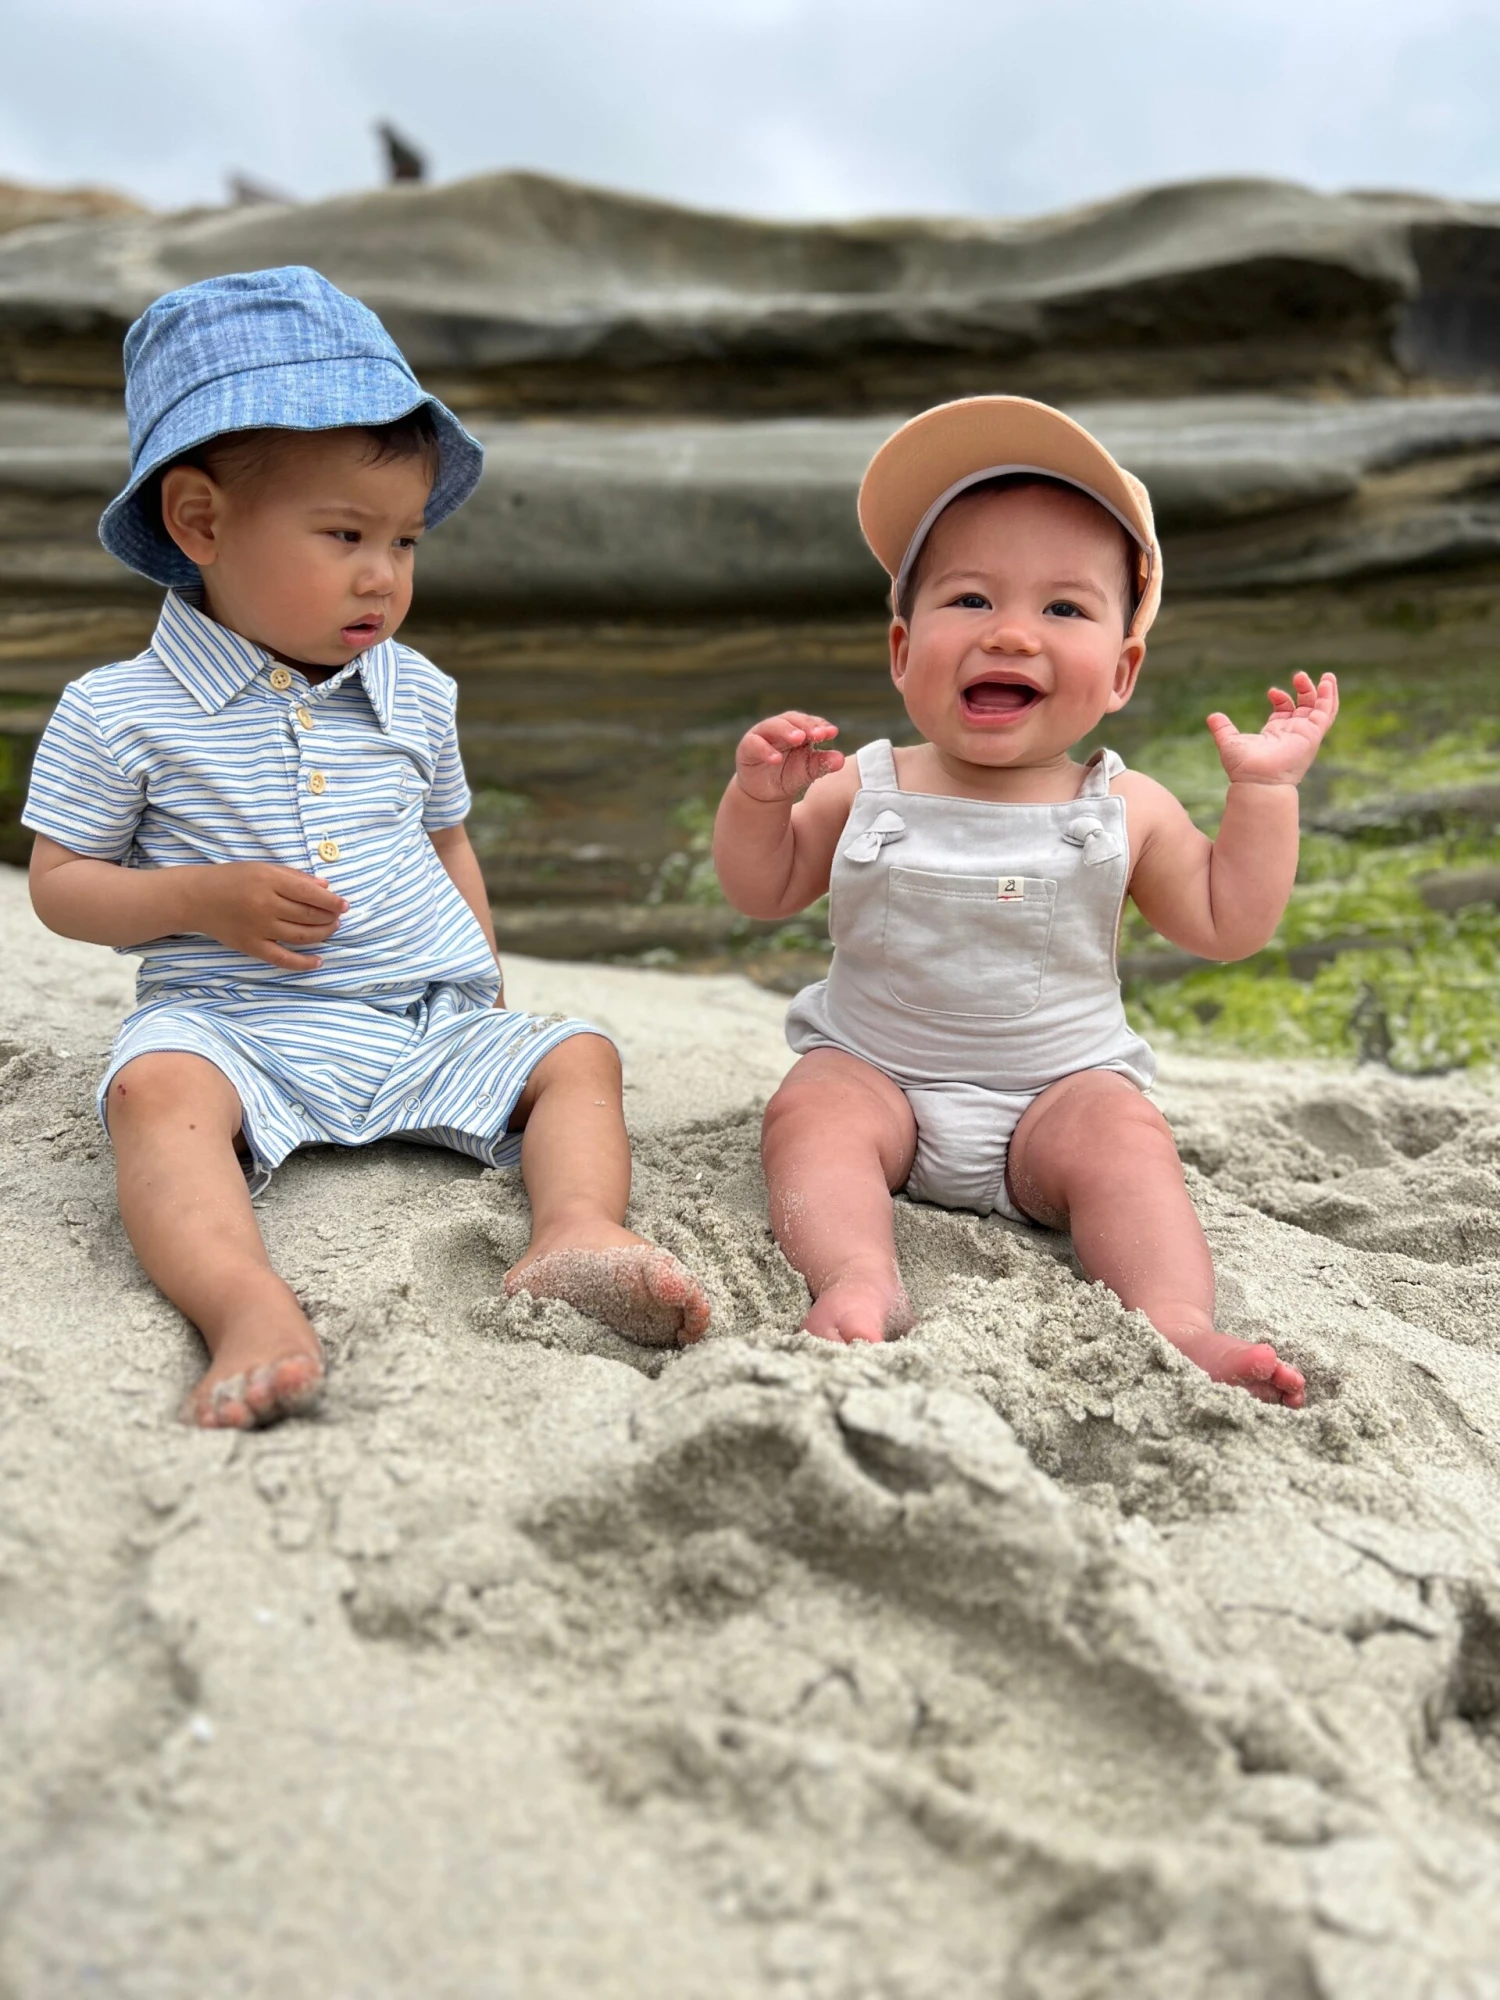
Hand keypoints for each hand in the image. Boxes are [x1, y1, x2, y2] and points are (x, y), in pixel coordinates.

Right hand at [180, 863, 348, 970]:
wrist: (197, 898)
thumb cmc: (233, 879)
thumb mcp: (263, 868)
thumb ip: (294, 877)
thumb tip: (325, 888)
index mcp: (269, 881)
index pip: (310, 894)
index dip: (332, 902)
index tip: (345, 905)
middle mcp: (265, 905)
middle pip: (309, 916)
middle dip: (329, 918)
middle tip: (338, 917)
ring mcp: (259, 928)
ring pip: (301, 936)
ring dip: (322, 935)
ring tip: (331, 929)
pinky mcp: (252, 946)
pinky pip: (282, 959)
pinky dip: (303, 963)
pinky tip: (318, 961)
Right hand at [734, 712, 843, 802]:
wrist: (765, 793)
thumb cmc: (788, 775)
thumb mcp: (808, 771)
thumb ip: (823, 764)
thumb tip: (842, 760)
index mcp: (797, 730)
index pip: (810, 722)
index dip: (820, 725)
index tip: (832, 733)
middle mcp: (780, 728)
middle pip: (792, 719)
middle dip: (806, 725)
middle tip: (818, 734)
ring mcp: (762, 735)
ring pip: (773, 725)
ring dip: (786, 730)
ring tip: (799, 738)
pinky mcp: (747, 747)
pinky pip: (755, 744)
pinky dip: (765, 750)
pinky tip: (776, 759)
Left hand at [1206, 672, 1338, 786]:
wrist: (1257, 780)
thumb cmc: (1244, 767)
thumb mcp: (1230, 742)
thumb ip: (1223, 728)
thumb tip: (1212, 717)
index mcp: (1276, 734)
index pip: (1285, 711)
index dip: (1281, 698)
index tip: (1271, 692)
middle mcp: (1293, 733)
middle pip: (1305, 707)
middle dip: (1304, 690)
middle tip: (1298, 675)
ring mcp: (1305, 734)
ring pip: (1320, 709)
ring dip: (1323, 692)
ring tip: (1326, 676)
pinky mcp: (1313, 733)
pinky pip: (1327, 712)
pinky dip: (1329, 697)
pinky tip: (1327, 681)